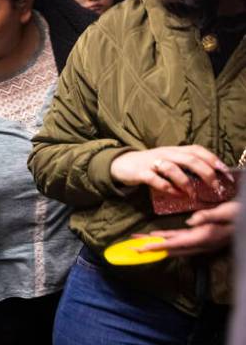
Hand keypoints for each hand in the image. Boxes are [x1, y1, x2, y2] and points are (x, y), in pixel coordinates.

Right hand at [109, 145, 229, 196]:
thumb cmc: (148, 164)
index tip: (225, 172)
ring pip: (174, 169)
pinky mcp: (141, 173)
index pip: (197, 150)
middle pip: (190, 159)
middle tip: (214, 186)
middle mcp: (165, 153)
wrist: (120, 164)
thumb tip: (207, 174)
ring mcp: (153, 163)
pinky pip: (156, 180)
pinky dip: (168, 188)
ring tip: (193, 194)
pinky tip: (175, 194)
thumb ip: (184, 164)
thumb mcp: (167, 159)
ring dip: (186, 183)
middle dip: (205, 172)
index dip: (213, 160)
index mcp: (174, 150)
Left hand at [145, 200, 238, 256]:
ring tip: (139, 242)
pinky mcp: (202, 238)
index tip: (139, 249)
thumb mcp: (227, 212)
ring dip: (156, 244)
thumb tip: (190, 221)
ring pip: (173, 246)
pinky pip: (180, 240)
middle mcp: (201, 243)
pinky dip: (167, 239)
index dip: (156, 247)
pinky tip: (158, 236)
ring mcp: (202, 242)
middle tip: (131, 249)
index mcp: (204, 238)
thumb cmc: (241, 213)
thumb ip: (209, 216)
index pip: (174, 245)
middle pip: (170, 249)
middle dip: (150, 249)